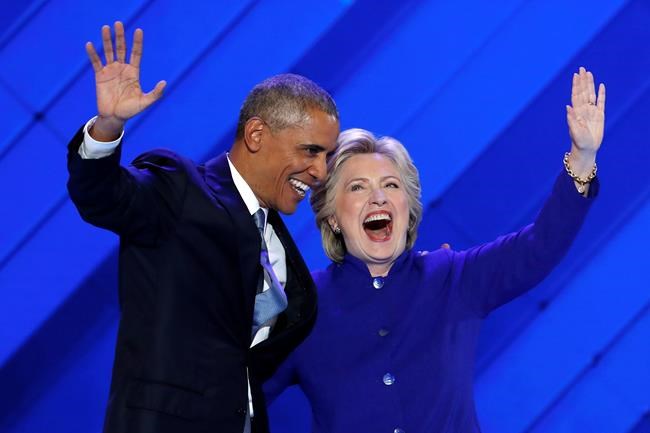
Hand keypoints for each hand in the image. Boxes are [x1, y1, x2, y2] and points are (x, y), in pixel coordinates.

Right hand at [85, 21, 165, 139]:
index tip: (139, 30)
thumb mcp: (145, 102)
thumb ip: (155, 94)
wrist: (114, 118)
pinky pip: (96, 62)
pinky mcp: (100, 76)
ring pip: (109, 52)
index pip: (136, 53)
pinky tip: (90, 44)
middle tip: (118, 23)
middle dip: (120, 36)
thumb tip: (164, 82)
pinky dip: (93, 54)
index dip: (137, 42)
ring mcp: (111, 71)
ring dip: (107, 40)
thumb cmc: (131, 111)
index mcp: (134, 73)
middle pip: (122, 49)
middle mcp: (122, 69)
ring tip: (105, 27)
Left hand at [566, 67, 604, 155]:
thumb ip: (571, 119)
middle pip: (583, 91)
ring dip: (590, 84)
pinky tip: (601, 86)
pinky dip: (601, 94)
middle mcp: (584, 109)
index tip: (576, 75)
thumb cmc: (579, 141)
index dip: (576, 85)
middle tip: (582, 68)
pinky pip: (601, 102)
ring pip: (591, 94)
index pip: (576, 95)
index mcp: (576, 112)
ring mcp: (592, 111)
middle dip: (582, 80)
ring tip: (590, 73)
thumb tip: (568, 106)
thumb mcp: (574, 131)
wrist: (587, 149)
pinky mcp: (600, 115)